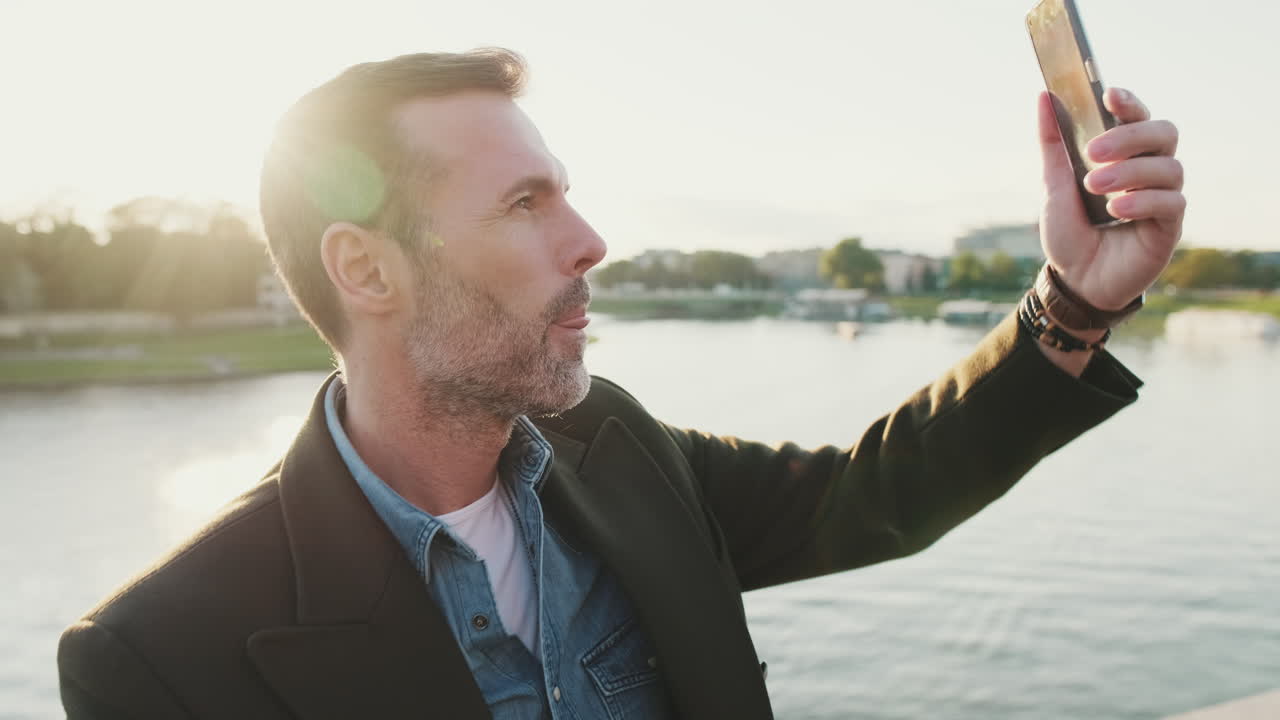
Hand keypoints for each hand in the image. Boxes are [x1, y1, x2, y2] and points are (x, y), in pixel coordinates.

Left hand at [1036, 88, 1184, 310]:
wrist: (1075, 281)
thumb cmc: (1069, 232)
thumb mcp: (1054, 186)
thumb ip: (1052, 143)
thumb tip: (1043, 96)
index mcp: (1126, 155)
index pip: (1139, 117)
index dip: (1129, 102)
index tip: (1109, 95)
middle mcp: (1151, 170)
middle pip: (1164, 133)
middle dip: (1130, 137)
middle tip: (1093, 152)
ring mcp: (1164, 197)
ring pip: (1169, 167)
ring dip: (1130, 172)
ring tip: (1094, 187)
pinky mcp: (1170, 227)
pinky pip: (1171, 203)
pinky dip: (1142, 201)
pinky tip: (1115, 211)